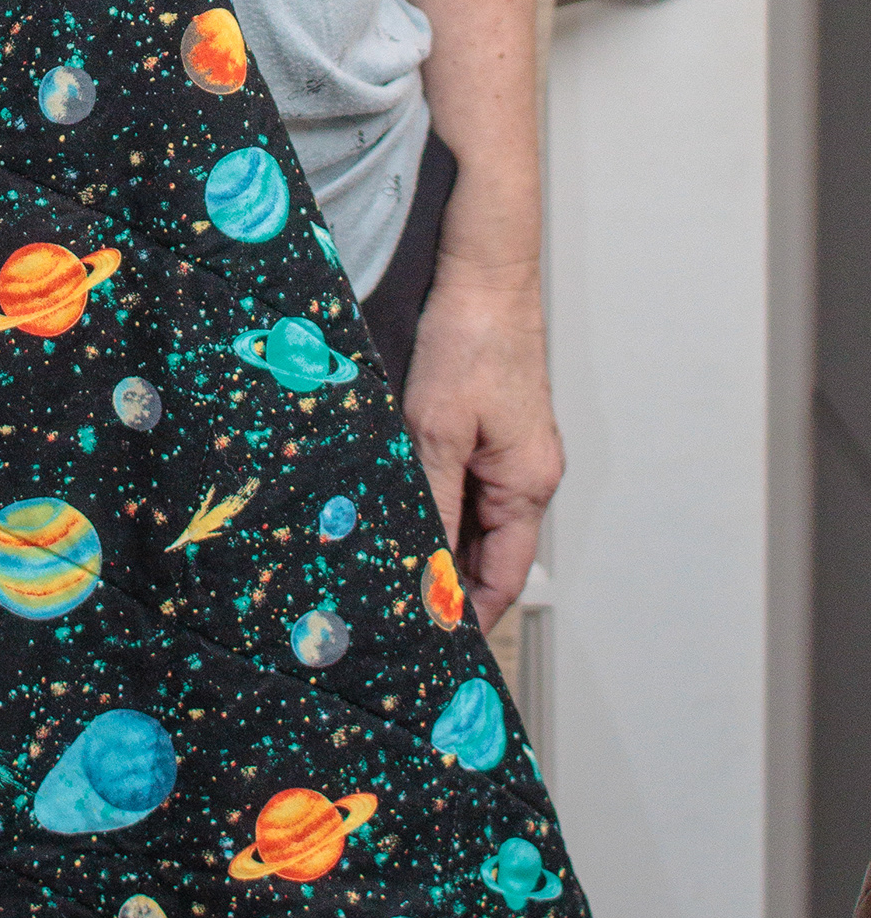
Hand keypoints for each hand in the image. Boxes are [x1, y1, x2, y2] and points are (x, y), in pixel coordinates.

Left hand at [401, 257, 561, 631]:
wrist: (481, 274)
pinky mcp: (492, 429)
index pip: (504, 579)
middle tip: (396, 606)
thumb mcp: (435, 433)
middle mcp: (528, 475)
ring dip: (438, 540)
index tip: (431, 643)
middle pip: (489, 553)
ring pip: (473, 519)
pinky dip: (436, 501)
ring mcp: (512, 451)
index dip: (469, 617)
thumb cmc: (471, 341)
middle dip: (447, 582)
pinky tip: (397, 504)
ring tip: (389, 560)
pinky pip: (465, 483)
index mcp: (528, 485)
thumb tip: (425, 571)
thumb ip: (432, 507)